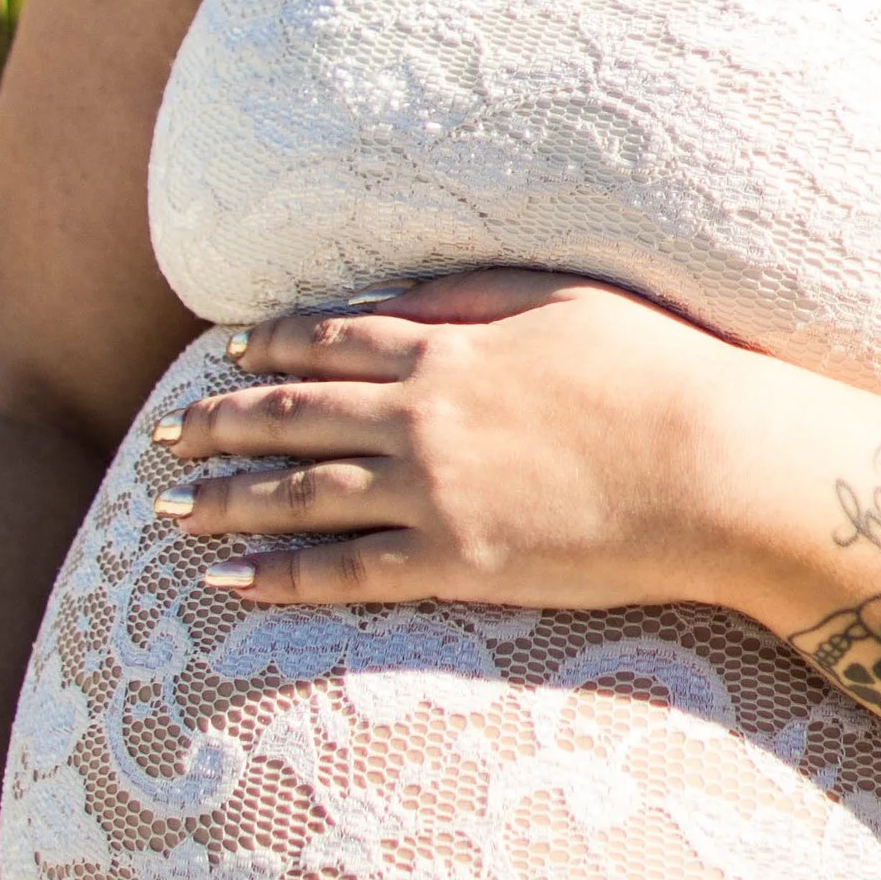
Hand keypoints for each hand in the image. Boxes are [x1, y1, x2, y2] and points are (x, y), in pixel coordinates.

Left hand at [157, 269, 750, 611]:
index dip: (271, 348)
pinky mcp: (453, 564)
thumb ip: (473, 296)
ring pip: (298, 495)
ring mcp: (431, 494)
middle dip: (220, 426)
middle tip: (167, 438)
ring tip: (171, 511)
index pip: (330, 343)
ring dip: (227, 502)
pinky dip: (278, 576)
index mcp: (447, 348)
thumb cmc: (659, 372)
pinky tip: (229, 582)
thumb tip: (405, 299)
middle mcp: (420, 418)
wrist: (713, 466)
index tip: (228, 353)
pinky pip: (343, 573)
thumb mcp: (562, 302)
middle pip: (291, 418)